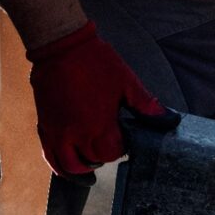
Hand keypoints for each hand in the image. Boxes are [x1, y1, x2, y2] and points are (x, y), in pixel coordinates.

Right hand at [27, 21, 172, 176]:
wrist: (61, 46)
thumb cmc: (96, 62)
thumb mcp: (128, 84)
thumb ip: (147, 107)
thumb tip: (170, 120)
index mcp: (99, 125)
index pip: (112, 153)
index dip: (120, 148)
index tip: (123, 137)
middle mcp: (76, 133)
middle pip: (91, 160)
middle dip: (102, 156)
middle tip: (109, 143)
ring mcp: (57, 131)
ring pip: (68, 166)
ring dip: (81, 167)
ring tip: (91, 162)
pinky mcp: (44, 125)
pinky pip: (48, 155)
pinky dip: (59, 165)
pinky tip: (69, 165)